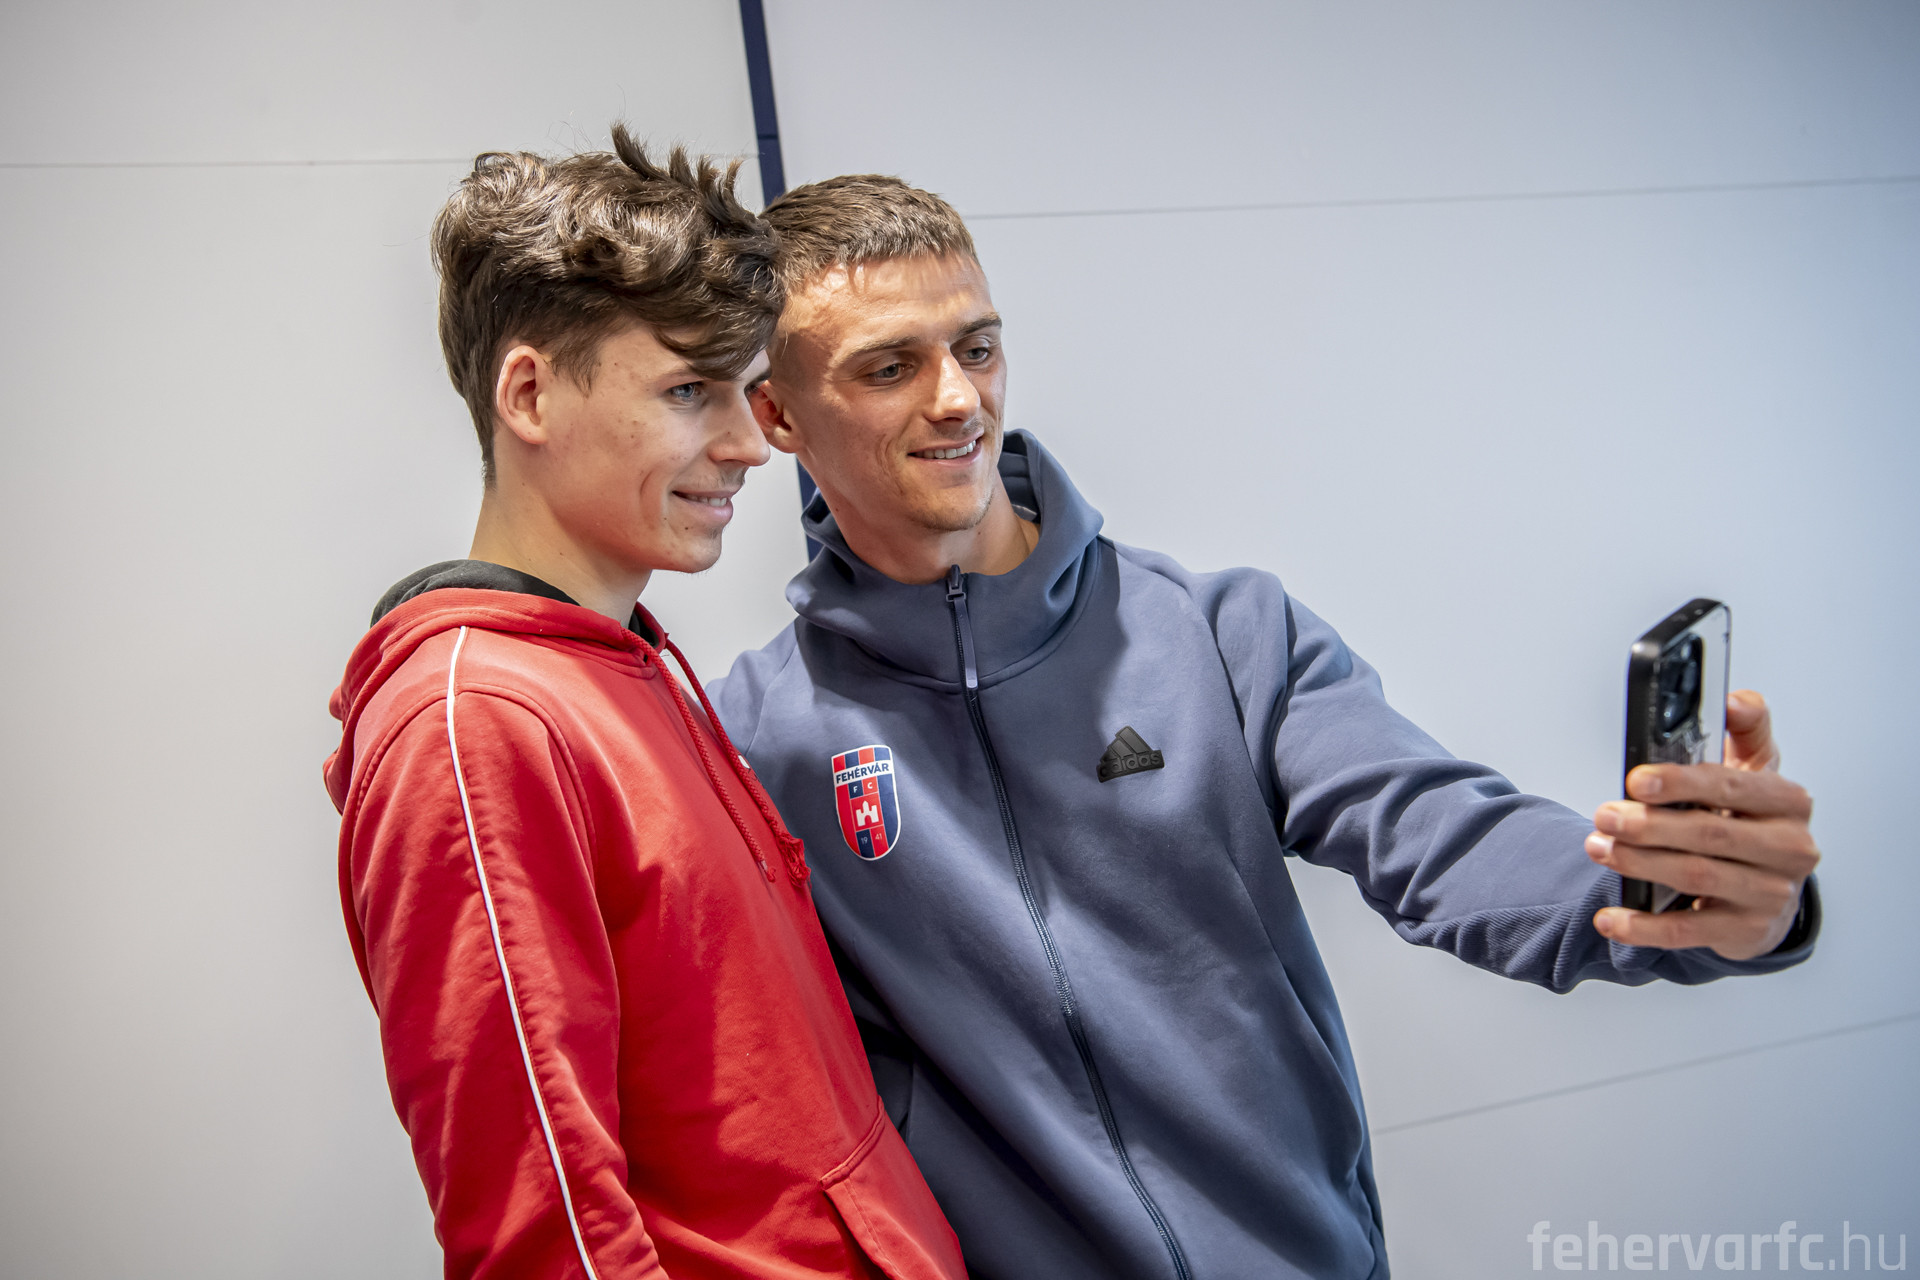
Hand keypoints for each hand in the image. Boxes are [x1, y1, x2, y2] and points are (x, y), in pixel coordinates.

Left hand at [1585, 690, 1818, 960]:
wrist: (1772, 890)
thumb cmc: (1752, 820)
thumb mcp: (1756, 770)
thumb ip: (1747, 730)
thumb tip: (1736, 699)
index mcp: (1788, 801)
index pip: (1732, 786)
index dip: (1682, 783)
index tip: (1636, 779)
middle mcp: (1789, 849)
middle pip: (1710, 834)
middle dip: (1648, 824)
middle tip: (1605, 815)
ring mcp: (1771, 894)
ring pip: (1695, 876)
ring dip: (1638, 863)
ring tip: (1600, 848)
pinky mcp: (1746, 931)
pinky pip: (1687, 931)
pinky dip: (1642, 926)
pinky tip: (1610, 918)